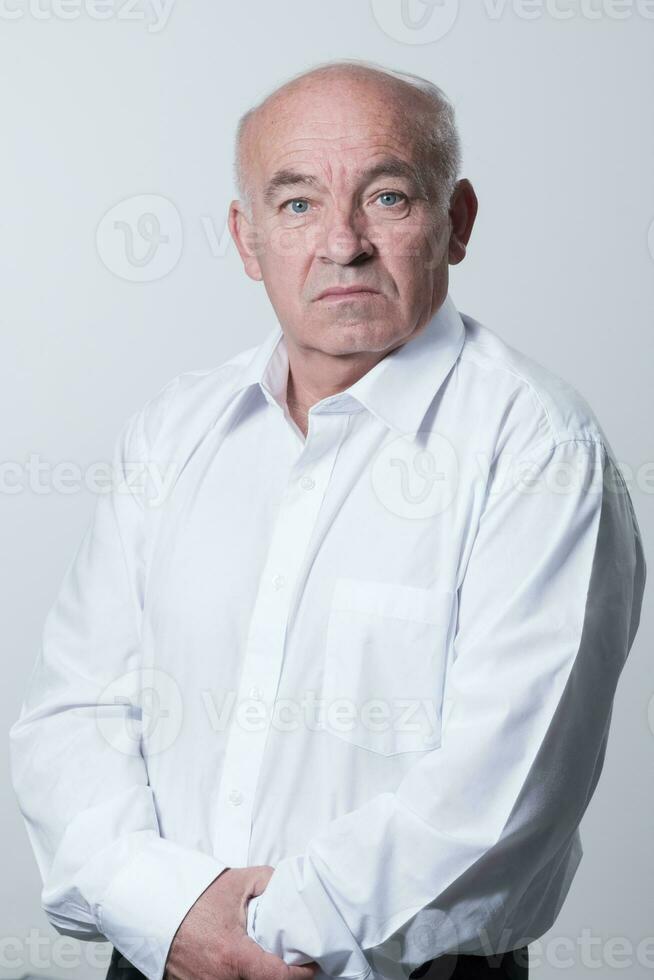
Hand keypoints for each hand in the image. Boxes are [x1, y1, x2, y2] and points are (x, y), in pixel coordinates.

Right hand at [164, 865, 319, 979]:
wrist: (157, 903)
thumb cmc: (197, 895)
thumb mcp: (239, 882)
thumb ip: (271, 883)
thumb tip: (295, 889)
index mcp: (234, 955)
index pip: (279, 978)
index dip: (301, 974)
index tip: (311, 966)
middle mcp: (219, 979)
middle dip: (279, 975)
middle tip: (290, 960)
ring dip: (257, 975)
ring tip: (265, 959)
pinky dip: (236, 974)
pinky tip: (242, 963)